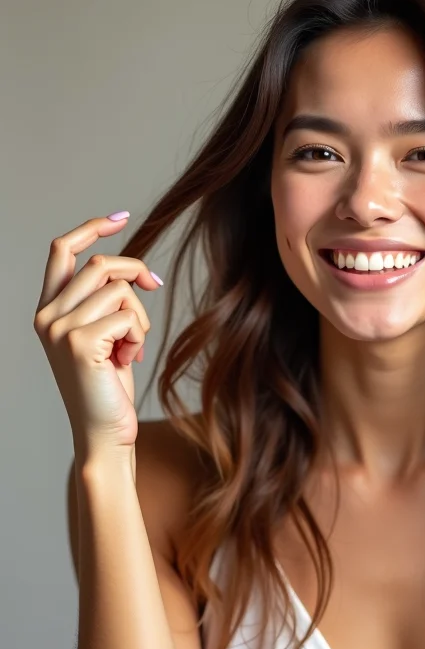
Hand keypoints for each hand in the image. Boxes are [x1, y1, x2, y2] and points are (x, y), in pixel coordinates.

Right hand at [32, 214, 161, 459]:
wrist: (104, 431)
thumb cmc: (109, 384)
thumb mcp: (105, 334)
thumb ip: (106, 301)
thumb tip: (136, 271)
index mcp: (49, 308)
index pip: (62, 250)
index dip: (91, 227)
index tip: (122, 217)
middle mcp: (47, 314)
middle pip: (101, 263)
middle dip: (136, 272)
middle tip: (154, 287)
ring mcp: (59, 328)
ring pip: (119, 289)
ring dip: (138, 315)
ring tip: (130, 346)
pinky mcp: (80, 342)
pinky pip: (128, 316)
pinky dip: (139, 336)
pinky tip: (127, 360)